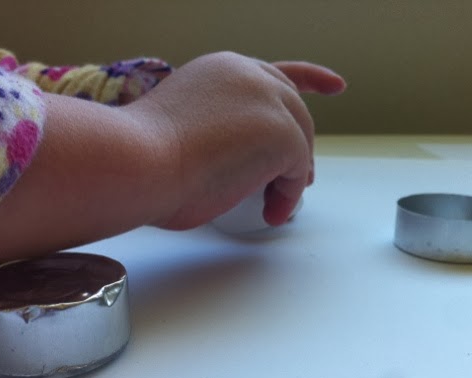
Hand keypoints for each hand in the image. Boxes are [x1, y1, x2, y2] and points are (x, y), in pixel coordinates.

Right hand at [128, 52, 344, 229]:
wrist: (137, 162)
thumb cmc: (142, 158)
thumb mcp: (183, 128)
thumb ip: (217, 129)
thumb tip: (232, 160)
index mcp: (222, 70)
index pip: (275, 73)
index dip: (311, 80)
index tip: (334, 86)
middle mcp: (249, 75)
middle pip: (294, 110)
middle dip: (300, 145)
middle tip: (299, 178)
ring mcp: (268, 101)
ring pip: (299, 140)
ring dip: (289, 176)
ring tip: (271, 203)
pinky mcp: (282, 133)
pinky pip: (298, 170)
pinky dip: (287, 196)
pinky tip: (269, 212)